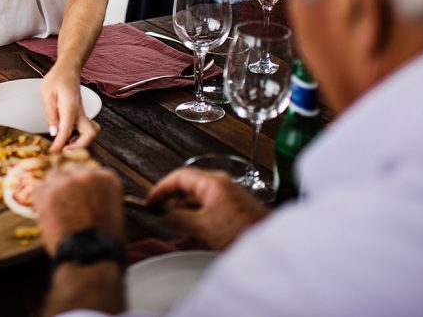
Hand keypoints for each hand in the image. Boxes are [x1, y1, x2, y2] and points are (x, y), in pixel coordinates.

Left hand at [31, 165, 123, 254]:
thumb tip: (88, 199)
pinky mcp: (47, 192)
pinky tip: (46, 215)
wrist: (90, 256)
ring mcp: (66, 182)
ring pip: (53, 177)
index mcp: (107, 179)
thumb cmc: (104, 243)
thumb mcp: (113, 214)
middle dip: (68, 184)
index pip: (90, 172)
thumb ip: (100, 198)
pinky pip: (38, 190)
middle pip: (71, 170)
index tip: (79, 195)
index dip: (83, 185)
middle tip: (65, 202)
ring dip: (53, 190)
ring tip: (55, 211)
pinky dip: (39, 201)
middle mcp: (87, 175)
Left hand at [41, 69, 98, 152]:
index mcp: (71, 107)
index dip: (59, 145)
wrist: (68, 69)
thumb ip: (50, 113)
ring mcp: (82, 114)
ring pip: (91, 133)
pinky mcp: (81, 115)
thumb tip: (53, 132)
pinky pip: (85, 131)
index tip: (52, 153)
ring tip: (65, 146)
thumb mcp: (47, 93)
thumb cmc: (57, 78)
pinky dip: (79, 138)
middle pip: (89, 135)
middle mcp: (80, 112)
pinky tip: (68, 139)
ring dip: (81, 143)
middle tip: (64, 151)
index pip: (66, 131)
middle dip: (79, 147)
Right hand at [147, 168, 269, 249]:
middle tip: (161, 214)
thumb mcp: (202, 227)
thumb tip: (163, 215)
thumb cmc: (242, 232)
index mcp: (212, 182)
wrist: (271, 245)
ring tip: (178, 225)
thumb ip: (178, 219)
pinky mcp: (234, 207)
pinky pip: (209, 205)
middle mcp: (221, 183)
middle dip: (173, 200)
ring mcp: (229, 194)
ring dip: (185, 209)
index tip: (150, 201)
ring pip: (198, 197)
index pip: (179, 177)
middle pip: (188, 185)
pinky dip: (198, 214)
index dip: (161, 189)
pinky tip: (196, 230)